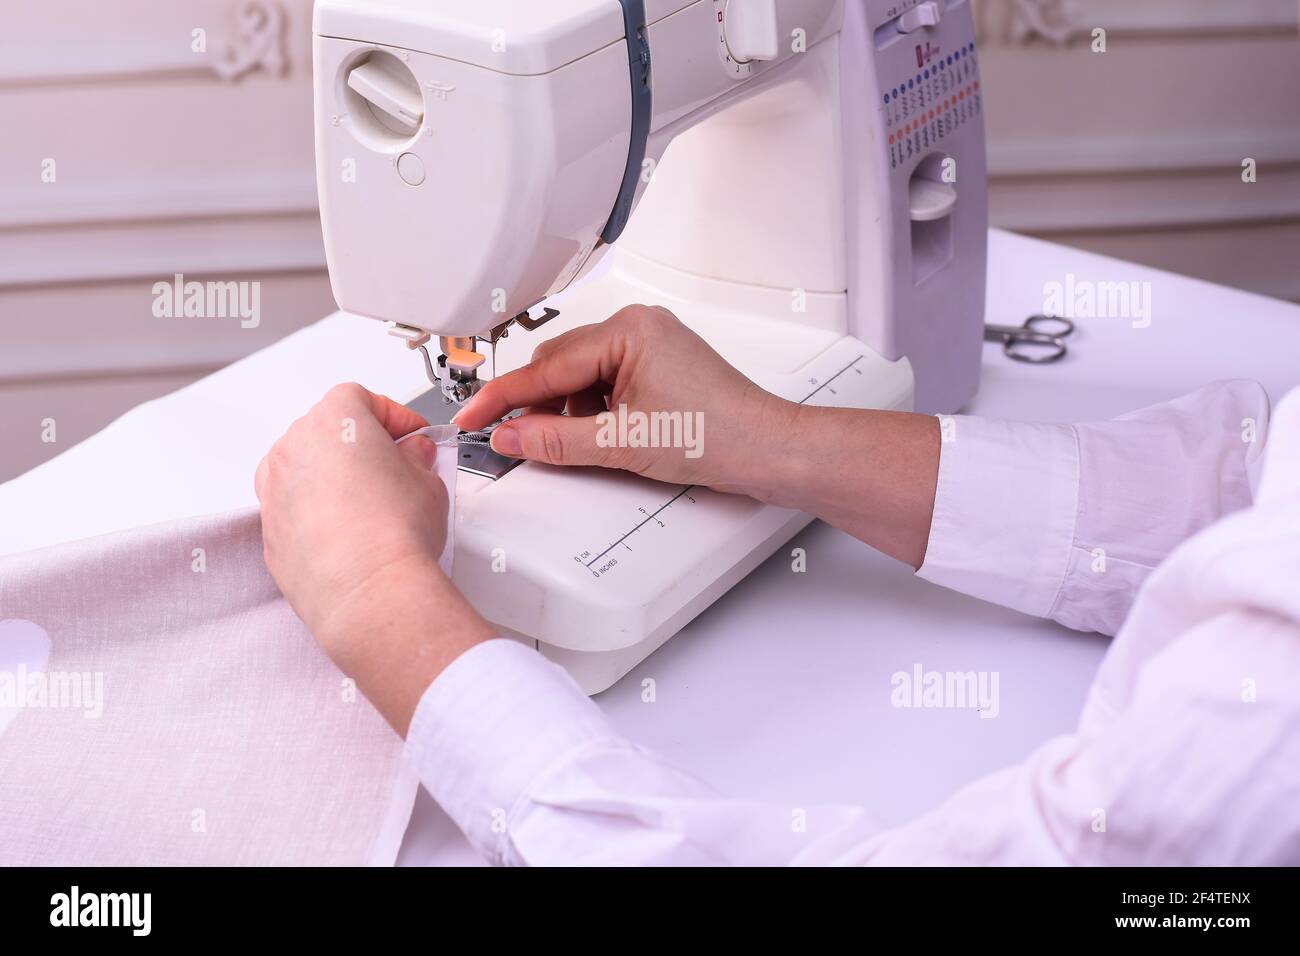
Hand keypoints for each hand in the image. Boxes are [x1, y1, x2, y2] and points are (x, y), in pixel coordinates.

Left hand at [255, 383, 492, 733]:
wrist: (369, 591)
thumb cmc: (394, 534)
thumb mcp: (428, 481)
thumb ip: (416, 458)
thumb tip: (411, 456)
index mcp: (333, 420)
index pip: (362, 398)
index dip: (395, 417)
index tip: (413, 437)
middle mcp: (294, 447)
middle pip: (328, 430)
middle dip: (362, 446)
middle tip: (398, 468)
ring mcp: (274, 489)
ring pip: (306, 469)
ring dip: (335, 478)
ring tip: (373, 504)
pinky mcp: (269, 530)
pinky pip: (295, 508)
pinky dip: (318, 513)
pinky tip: (351, 534)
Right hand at [456, 306, 939, 567]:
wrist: (769, 451)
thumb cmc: (718, 435)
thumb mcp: (623, 444)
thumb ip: (556, 441)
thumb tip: (510, 437)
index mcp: (628, 331)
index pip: (546, 367)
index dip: (503, 398)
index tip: (472, 418)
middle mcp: (637, 328)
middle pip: (559, 367)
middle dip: (537, 408)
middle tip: (513, 443)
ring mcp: (648, 346)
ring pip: (580, 379)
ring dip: (567, 414)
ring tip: (572, 448)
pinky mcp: (657, 367)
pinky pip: (604, 384)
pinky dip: (591, 414)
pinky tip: (595, 439)